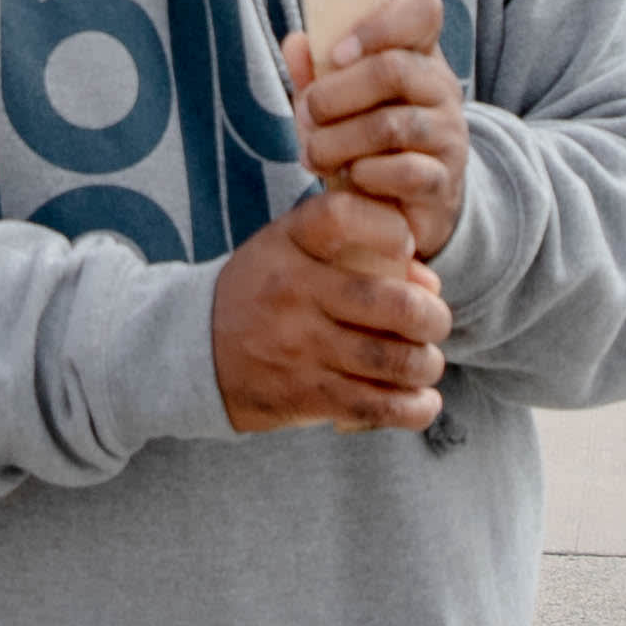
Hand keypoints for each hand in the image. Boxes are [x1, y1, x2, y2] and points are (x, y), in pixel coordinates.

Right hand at [210, 170, 451, 434]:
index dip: (390, 228)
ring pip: (392, 361)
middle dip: (433, 318)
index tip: (406, 243)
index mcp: (290, 243)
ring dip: (426, 365)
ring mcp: (298, 347)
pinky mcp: (303, 395)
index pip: (343, 217)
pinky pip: (375, 405)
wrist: (191, 349)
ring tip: (426, 364)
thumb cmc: (263, 292)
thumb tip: (430, 285)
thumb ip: (360, 251)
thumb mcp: (292, 250)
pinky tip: (422, 402)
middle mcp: (293, 291)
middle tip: (434, 323)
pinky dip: (413, 408)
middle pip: (392, 304)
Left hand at [282, 0, 466, 268]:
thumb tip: (295, 43)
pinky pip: (404, 172)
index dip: (378, 24)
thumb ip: (316, 72)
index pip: (422, 10)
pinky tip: (351, 178)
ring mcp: (448, 135)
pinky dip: (365, 175)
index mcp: (418, 55)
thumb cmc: (366, 140)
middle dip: (334, 94)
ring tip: (314, 154)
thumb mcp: (339, 101)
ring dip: (337, 141)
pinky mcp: (444, 181)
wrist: (404, 205)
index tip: (336, 54)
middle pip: (392, 69)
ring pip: (391, 124)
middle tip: (308, 114)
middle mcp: (442, 89)